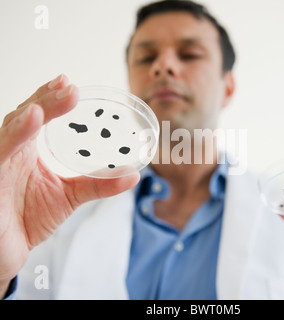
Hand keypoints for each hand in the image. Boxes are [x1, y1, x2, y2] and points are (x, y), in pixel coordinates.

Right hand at [0, 75, 139, 293]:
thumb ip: (98, 184)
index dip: (51, 98)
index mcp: (26, 150)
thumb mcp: (69, 197)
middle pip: (26, 115)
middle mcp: (10, 151)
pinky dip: (16, 134)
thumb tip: (134, 175)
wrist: (6, 251)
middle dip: (48, 98)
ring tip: (60, 95)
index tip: (70, 84)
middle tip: (70, 86)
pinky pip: (0, 151)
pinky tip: (33, 119)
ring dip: (36, 109)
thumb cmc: (28, 218)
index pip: (37, 116)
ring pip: (12, 128)